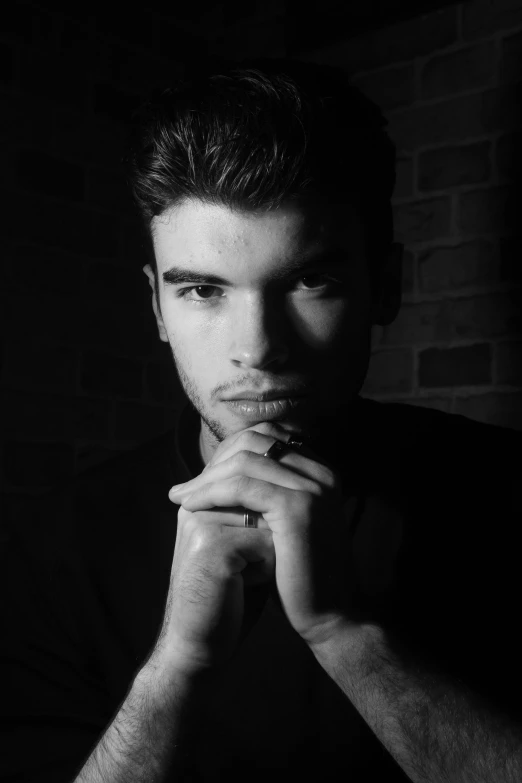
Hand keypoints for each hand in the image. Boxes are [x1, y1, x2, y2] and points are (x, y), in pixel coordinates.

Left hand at [168, 422, 359, 649]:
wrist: (331, 616)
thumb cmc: (301, 574)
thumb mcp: (283, 524)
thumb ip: (267, 494)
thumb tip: (224, 471)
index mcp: (320, 471)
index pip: (267, 437)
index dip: (228, 451)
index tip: (201, 476)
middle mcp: (321, 472)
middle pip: (255, 442)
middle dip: (214, 461)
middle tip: (184, 487)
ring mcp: (313, 487)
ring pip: (244, 461)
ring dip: (205, 478)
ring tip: (180, 497)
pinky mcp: (298, 507)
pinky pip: (242, 487)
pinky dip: (211, 492)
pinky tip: (190, 507)